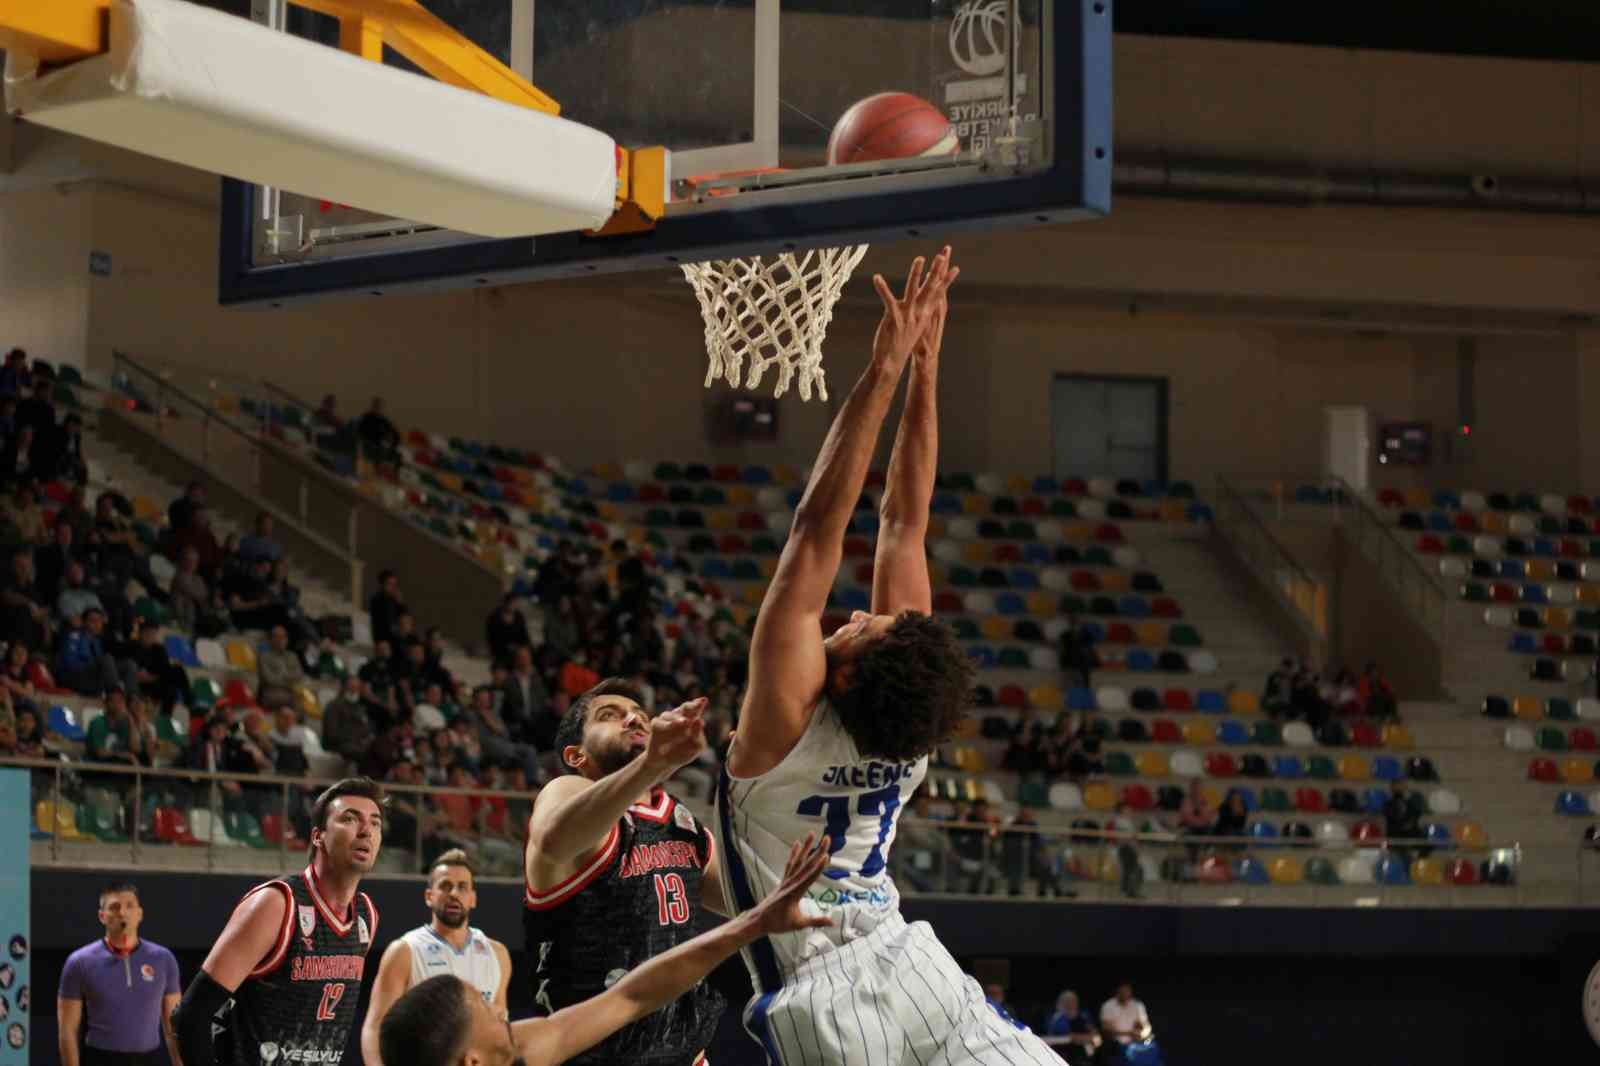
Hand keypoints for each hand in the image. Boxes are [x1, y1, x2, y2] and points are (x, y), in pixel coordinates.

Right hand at [641, 697, 706, 774]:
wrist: (664, 763)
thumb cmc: (682, 753)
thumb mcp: (695, 747)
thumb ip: (698, 734)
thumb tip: (700, 720)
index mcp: (692, 720)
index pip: (696, 710)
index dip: (699, 704)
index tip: (704, 700)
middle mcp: (679, 716)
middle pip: (685, 707)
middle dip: (691, 706)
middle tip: (697, 706)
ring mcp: (667, 719)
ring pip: (670, 715)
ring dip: (678, 719)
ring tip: (685, 722)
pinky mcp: (656, 724)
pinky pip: (659, 723)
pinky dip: (666, 725)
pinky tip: (669, 727)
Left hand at [749, 834, 834, 936]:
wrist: (759, 920)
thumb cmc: (778, 923)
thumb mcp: (799, 925)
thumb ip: (816, 922)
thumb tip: (833, 923)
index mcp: (795, 893)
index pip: (810, 878)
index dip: (819, 867)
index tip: (826, 856)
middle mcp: (791, 883)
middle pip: (807, 864)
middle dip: (818, 851)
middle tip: (827, 839)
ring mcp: (786, 880)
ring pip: (798, 860)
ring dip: (806, 847)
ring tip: (812, 834)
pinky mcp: (783, 881)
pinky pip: (790, 864)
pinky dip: (794, 853)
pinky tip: (797, 844)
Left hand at [870, 247, 959, 371]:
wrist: (892, 361)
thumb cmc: (902, 342)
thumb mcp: (914, 325)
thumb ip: (918, 310)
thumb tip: (921, 301)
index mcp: (925, 313)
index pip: (938, 292)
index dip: (945, 279)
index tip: (954, 266)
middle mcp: (919, 313)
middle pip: (930, 288)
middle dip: (936, 271)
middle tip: (943, 255)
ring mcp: (907, 315)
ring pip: (913, 290)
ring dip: (916, 274)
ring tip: (919, 259)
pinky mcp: (894, 318)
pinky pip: (888, 300)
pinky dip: (882, 288)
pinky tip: (877, 278)